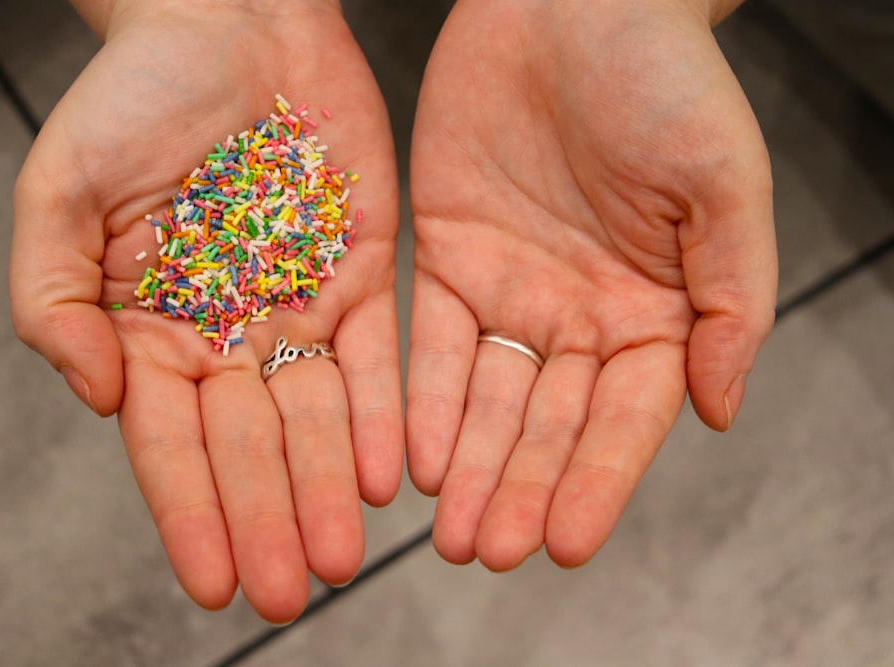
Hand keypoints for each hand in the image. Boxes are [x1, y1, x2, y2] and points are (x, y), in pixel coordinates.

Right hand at [10, 0, 401, 622]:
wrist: (229, 23)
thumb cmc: (133, 97)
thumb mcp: (57, 192)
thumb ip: (55, 300)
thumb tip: (92, 396)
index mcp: (151, 328)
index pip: (170, 442)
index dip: (192, 513)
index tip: (214, 583)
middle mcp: (227, 333)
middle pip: (250, 445)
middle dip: (270, 520)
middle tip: (293, 592)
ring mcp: (296, 308)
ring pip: (316, 418)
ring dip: (326, 490)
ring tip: (340, 558)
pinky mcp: (361, 276)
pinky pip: (375, 360)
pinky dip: (381, 417)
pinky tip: (384, 476)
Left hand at [407, 0, 775, 569]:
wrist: (572, 2)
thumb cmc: (665, 80)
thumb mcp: (725, 188)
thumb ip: (730, 304)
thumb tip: (721, 411)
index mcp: (653, 311)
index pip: (624, 419)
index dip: (595, 482)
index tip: (567, 545)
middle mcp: (579, 314)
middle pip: (546, 423)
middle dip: (518, 489)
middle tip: (487, 551)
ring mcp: (510, 290)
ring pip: (486, 399)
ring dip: (468, 466)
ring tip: (448, 532)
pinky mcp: (446, 257)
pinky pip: (431, 343)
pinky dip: (423, 400)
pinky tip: (415, 455)